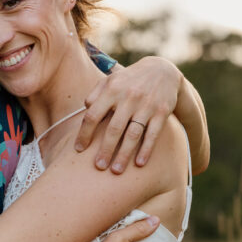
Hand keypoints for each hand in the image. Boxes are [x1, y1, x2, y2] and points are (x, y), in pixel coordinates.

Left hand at [75, 57, 182, 171]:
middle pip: (113, 129)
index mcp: (112, 90)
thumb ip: (96, 94)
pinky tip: (140, 164)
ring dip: (124, 154)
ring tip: (116, 171)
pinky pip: (153, 134)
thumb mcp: (111, 80)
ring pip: (133, 134)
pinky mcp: (161, 112)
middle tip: (98, 167)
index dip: (84, 134)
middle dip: (105, 150)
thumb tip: (85, 109)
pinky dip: (146, 150)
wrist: (162, 70)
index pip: (93, 115)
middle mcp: (128, 98)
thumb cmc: (129, 79)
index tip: (79, 150)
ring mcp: (146, 105)